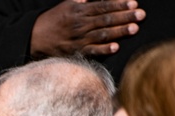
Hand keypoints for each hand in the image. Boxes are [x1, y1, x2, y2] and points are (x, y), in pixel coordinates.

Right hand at [30, 0, 144, 58]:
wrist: (34, 38)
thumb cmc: (54, 20)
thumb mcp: (67, 4)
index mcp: (79, 10)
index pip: (103, 6)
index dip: (119, 4)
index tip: (133, 3)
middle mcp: (79, 24)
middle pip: (106, 19)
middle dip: (125, 16)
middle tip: (141, 15)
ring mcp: (78, 39)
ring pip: (102, 34)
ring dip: (119, 31)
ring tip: (134, 28)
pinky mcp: (75, 52)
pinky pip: (91, 51)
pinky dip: (104, 49)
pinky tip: (116, 47)